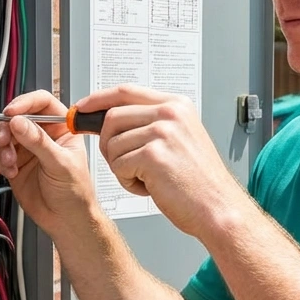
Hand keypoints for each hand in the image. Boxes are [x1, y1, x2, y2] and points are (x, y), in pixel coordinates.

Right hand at [0, 90, 96, 236]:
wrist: (66, 220)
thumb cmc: (76, 193)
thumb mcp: (61, 164)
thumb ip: (39, 142)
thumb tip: (20, 123)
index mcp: (62, 127)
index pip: (42, 103)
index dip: (25, 103)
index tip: (12, 113)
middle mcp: (43, 134)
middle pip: (17, 116)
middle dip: (7, 128)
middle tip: (5, 140)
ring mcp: (27, 148)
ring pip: (3, 133)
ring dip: (1, 145)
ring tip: (10, 161)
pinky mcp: (14, 162)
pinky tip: (9, 170)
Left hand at [82, 84, 246, 239]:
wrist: (218, 208)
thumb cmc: (198, 182)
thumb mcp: (180, 139)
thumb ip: (150, 123)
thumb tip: (108, 120)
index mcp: (177, 105)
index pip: (126, 91)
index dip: (98, 99)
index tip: (81, 108)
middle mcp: (171, 114)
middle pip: (113, 117)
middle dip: (108, 144)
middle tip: (124, 164)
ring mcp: (163, 132)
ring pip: (113, 144)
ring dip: (122, 167)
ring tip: (148, 178)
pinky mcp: (154, 155)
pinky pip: (118, 166)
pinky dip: (128, 182)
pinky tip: (151, 187)